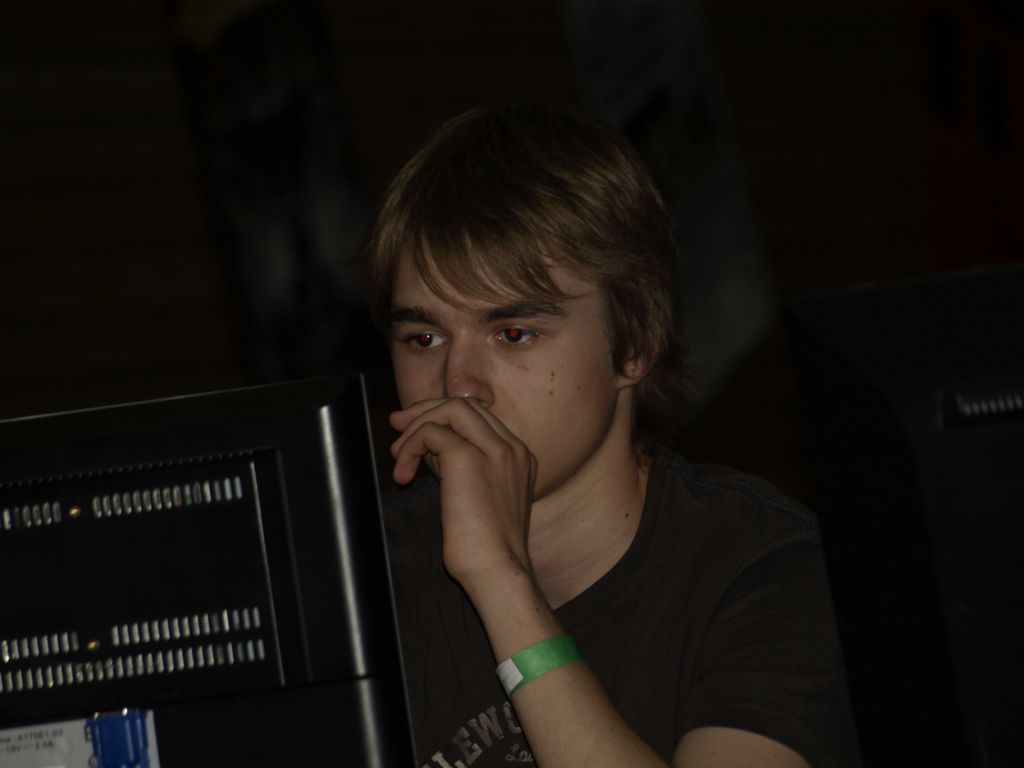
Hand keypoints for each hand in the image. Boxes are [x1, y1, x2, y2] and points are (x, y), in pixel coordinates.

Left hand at [389, 397, 536, 585]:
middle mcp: (513, 448)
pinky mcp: (468, 458)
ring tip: (398, 458)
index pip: (480, 416)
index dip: (443, 417)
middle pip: (465, 404)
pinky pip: (431, 431)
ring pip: (450, 409)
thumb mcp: (478, 497)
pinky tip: (404, 475)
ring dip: (417, 427)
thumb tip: (427, 444)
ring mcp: (495, 450)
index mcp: (520, 456)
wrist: (497, 571)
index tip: (416, 429)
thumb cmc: (486, 548)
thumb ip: (461, 466)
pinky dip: (411, 447)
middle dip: (425, 411)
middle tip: (397, 428)